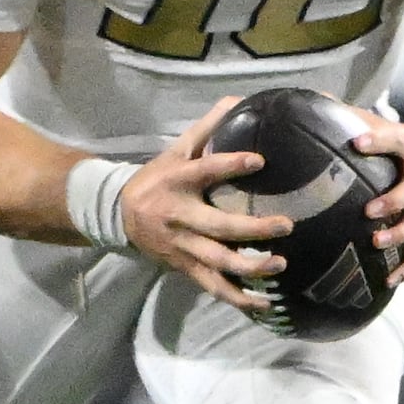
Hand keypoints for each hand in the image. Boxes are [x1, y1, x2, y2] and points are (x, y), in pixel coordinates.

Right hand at [116, 96, 289, 312]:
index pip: (205, 171)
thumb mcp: (176, 150)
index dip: (231, 166)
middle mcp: (181, 217)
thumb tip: (239, 100)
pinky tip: (266, 303)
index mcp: (178, 182)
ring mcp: (183, 247)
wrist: (118, 215)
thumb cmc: (157, 177)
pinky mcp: (185, 268)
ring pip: (218, 263)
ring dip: (250, 267)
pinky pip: (214, 287)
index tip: (259, 161)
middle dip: (252, 229)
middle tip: (285, 225)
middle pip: (218, 227)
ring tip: (280, 264)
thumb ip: (207, 128)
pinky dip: (239, 298)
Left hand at [348, 113, 403, 283]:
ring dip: (400, 235)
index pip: (400, 139)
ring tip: (376, 242)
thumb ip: (354, 117)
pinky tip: (389, 279)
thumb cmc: (402, 144)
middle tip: (369, 211)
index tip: (357, 142)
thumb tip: (315, 103)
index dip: (381, 141)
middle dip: (394, 201)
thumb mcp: (387, 125)